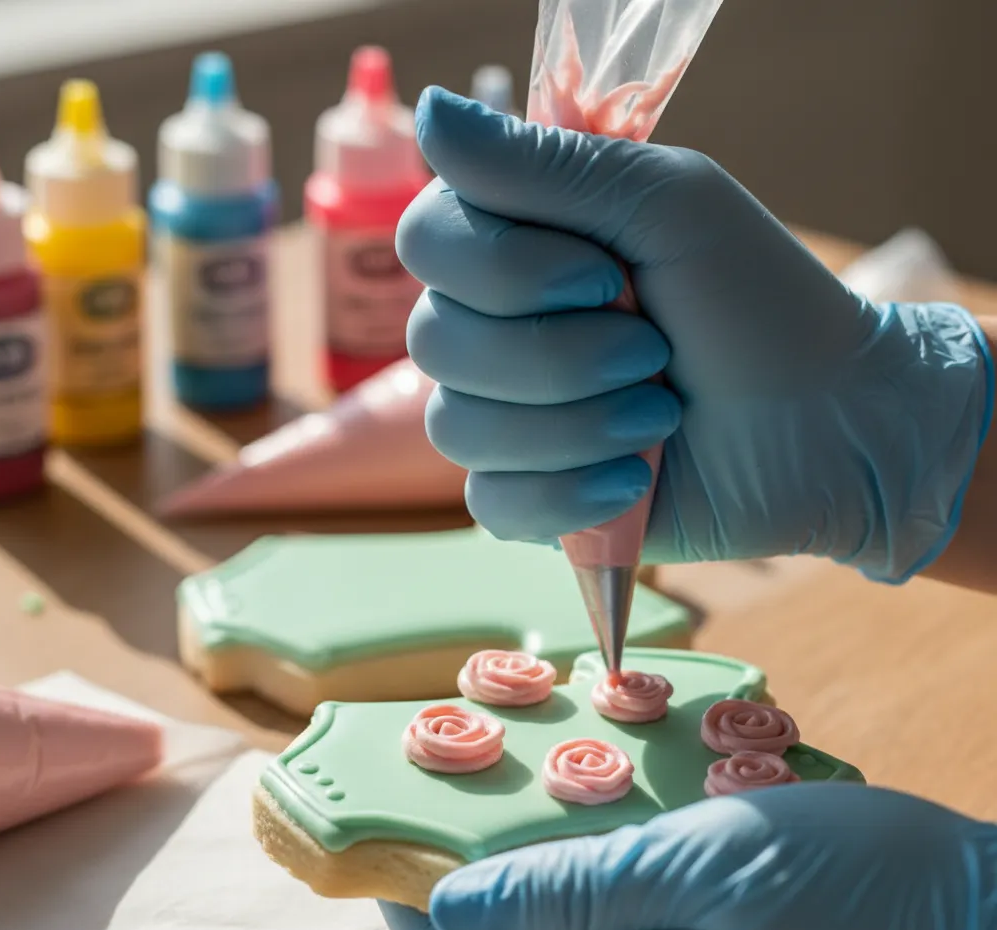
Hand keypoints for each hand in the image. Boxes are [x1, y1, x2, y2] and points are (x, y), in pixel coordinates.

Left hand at [381, 784, 996, 929]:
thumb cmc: (858, 897)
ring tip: (536, 783)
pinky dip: (587, 878)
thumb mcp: (706, 865)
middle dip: (465, 865)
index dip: (405, 886)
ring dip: (529, 866)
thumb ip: (572, 896)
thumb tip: (451, 906)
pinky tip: (613, 818)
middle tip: (468, 774)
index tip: (384, 811)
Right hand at [398, 89, 992, 582]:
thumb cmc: (760, 302)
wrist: (830, 424)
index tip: (604, 275)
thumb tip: (422, 104)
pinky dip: (567, 495)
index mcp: (519, 246)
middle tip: (654, 351)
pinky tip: (633, 479)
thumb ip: (544, 166)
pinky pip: (490, 504)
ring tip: (660, 415)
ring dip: (574, 425)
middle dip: (559, 356)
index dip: (502, 269)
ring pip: (458, 428)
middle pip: (436, 343)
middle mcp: (496, 330)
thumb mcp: (668, 204)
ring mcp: (507, 419)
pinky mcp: (530, 497)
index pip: (427, 242)